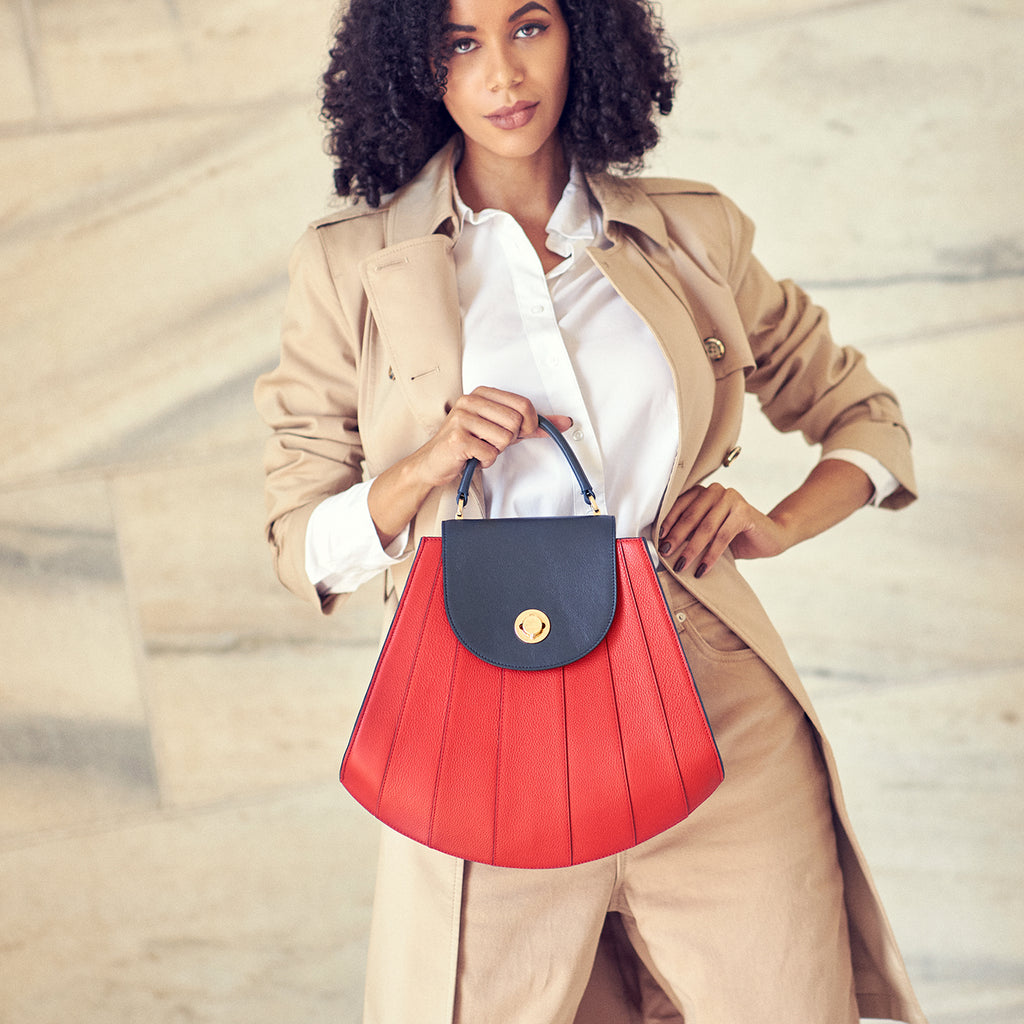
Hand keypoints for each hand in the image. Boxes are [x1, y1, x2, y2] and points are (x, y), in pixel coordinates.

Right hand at [409, 386, 572, 489]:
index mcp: (482, 393)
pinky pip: (490, 454)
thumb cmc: (467, 443)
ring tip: (480, 448)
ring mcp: (462, 418)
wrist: (433, 462)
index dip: (529, 424)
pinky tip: (473, 456)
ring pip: (504, 439)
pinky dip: (485, 461)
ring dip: (496, 451)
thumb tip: (562, 423)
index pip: (523, 404)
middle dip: (509, 439)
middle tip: (492, 442)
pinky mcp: (457, 439)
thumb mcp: (500, 429)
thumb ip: (530, 425)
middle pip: (516, 422)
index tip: (521, 432)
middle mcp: (470, 401)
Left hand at [658, 482, 789, 577]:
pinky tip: (703, 568)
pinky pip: (722, 536)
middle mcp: (716, 490)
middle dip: (676, 538)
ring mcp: (731, 498)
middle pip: (690, 516)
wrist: (768, 536)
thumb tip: (663, 546)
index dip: (667, 523)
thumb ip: (690, 531)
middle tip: (665, 555)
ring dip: (692, 549)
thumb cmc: (734, 535)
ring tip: (682, 566)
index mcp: (703, 492)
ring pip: (706, 527)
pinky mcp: (744, 512)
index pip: (679, 505)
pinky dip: (711, 554)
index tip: (657, 540)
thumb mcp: (708, 532)